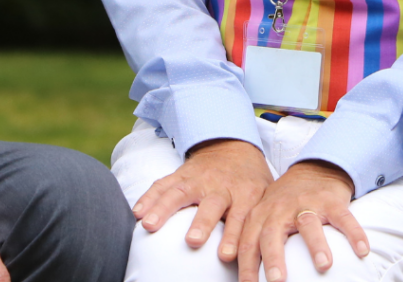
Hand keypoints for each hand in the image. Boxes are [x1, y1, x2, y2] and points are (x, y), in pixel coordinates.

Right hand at [131, 139, 273, 260]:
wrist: (232, 145)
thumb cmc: (250, 181)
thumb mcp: (264, 197)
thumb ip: (260, 222)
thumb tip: (265, 256)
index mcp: (246, 192)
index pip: (241, 216)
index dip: (233, 236)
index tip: (225, 256)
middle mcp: (220, 185)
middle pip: (210, 204)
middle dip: (201, 223)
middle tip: (193, 241)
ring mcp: (198, 178)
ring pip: (180, 192)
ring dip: (163, 208)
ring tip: (149, 225)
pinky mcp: (181, 174)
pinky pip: (163, 184)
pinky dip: (149, 197)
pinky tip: (138, 211)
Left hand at [237, 160, 368, 281]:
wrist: (313, 169)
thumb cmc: (284, 202)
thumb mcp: (264, 214)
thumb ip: (254, 238)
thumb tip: (245, 276)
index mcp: (261, 214)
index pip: (249, 241)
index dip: (246, 264)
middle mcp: (280, 208)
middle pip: (272, 232)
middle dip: (272, 257)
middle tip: (275, 280)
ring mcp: (306, 203)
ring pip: (308, 223)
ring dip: (315, 245)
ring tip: (322, 266)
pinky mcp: (331, 201)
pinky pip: (343, 217)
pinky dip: (354, 233)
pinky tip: (362, 250)